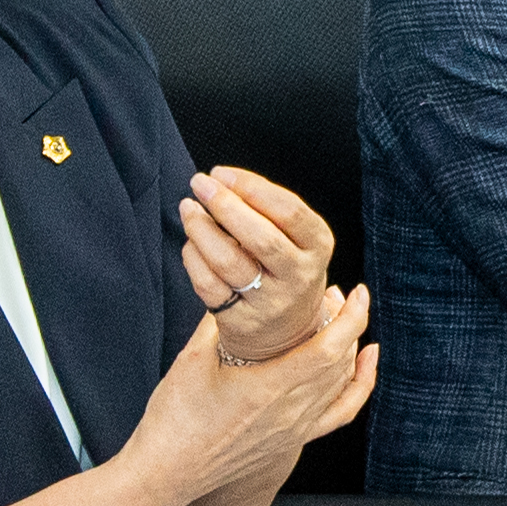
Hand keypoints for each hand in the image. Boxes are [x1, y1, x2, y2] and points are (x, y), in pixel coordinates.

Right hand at [119, 282, 376, 505]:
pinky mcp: (291, 443)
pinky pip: (339, 413)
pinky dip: (358, 386)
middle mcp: (290, 414)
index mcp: (268, 390)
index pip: (328, 349)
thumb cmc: (173, 421)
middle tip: (335, 293)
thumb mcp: (191, 360)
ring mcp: (295, 431)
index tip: (356, 292)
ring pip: (341, 384)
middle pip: (340, 362)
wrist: (166, 475)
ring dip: (349, 347)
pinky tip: (363, 365)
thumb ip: (217, 321)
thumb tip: (234, 285)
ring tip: (340, 318)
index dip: (350, 318)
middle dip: (347, 322)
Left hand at [179, 167, 337, 361]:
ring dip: (201, 229)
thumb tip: (222, 182)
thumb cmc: (284, 269)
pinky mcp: (242, 321)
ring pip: (229, 261)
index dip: (251, 187)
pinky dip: (193, 258)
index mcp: (318, 246)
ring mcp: (271, 302)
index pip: (289, 211)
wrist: (288, 332)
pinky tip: (191, 242)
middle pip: (261, 237)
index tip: (222, 173)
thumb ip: (268, 210)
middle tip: (200, 184)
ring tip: (189, 208)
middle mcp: (299, 276)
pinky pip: (208, 285)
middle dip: (224, 204)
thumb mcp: (296, 239)